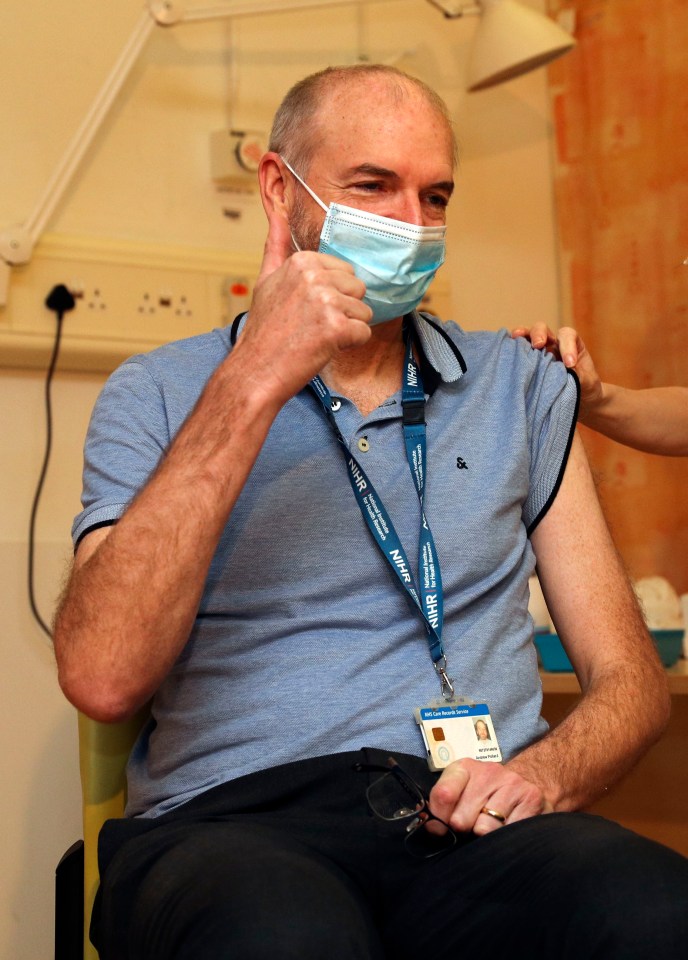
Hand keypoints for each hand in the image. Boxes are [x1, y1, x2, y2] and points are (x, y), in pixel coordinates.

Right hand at [236, 208, 372, 405]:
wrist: (256, 370)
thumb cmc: (263, 332)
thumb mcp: (265, 281)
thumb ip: (276, 245)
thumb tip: (277, 212)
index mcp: (302, 262)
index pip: (345, 272)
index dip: (332, 295)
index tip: (308, 309)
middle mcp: (314, 276)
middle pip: (358, 290)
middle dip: (343, 311)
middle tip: (313, 325)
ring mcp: (326, 301)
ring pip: (364, 312)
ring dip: (346, 329)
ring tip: (317, 337)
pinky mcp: (336, 327)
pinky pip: (364, 333)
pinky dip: (349, 345)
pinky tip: (323, 348)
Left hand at [429, 758, 551, 835]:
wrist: (529, 783)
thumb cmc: (487, 795)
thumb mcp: (461, 794)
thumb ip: (442, 809)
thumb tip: (432, 827)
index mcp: (464, 768)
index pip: (443, 795)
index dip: (439, 819)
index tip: (442, 829)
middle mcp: (488, 771)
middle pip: (461, 818)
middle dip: (464, 831)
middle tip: (472, 827)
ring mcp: (512, 782)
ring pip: (484, 828)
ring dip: (485, 837)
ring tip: (491, 827)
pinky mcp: (531, 797)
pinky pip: (508, 833)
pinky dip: (505, 839)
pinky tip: (507, 827)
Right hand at [511, 323, 602, 421]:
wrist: (579, 401)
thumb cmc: (584, 389)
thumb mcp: (588, 384)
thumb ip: (580, 377)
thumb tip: (566, 375)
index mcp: (571, 344)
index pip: (567, 336)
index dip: (567, 346)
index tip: (569, 364)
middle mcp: (552, 344)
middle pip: (542, 329)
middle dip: (539, 334)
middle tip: (538, 344)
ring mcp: (537, 353)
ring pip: (527, 336)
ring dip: (521, 335)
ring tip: (516, 337)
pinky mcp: (526, 364)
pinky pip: (517, 352)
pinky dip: (511, 349)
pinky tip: (505, 352)